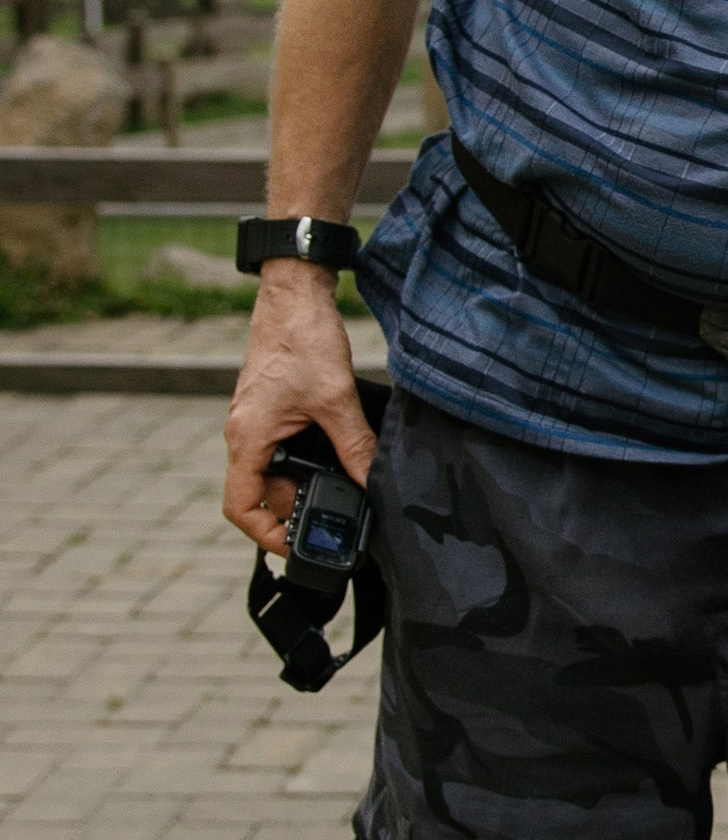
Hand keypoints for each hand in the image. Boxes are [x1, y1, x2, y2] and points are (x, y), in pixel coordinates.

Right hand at [223, 267, 374, 554]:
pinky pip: (284, 448)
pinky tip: (341, 458)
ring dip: (306, 483)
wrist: (294, 294)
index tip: (298, 545)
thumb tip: (375, 486)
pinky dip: (309, 460)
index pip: (240, 506)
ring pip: (276, 471)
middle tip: (339, 515)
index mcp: (247, 438)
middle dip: (298, 508)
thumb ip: (356, 447)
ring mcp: (257, 422)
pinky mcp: (272, 410)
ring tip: (345, 488)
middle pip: (263, 493)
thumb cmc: (302, 338)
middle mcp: (245, 434)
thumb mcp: (336, 400)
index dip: (266, 534)